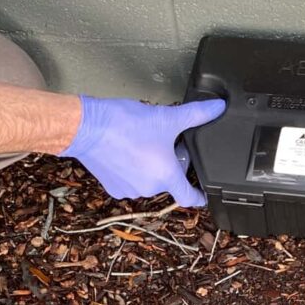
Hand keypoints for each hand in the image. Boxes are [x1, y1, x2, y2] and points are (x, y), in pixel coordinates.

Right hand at [62, 97, 224, 206]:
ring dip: (152, 167)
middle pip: (169, 182)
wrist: (86, 128)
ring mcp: (129, 190)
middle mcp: (148, 188)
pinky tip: (129, 151)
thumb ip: (196, 114)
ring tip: (146, 143)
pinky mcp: (112, 187)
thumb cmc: (124, 124)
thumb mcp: (167, 116)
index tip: (205, 194)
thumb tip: (218, 107)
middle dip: (172, 165)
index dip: (200, 196)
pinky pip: (130, 181)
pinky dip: (133, 170)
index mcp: (166, 176)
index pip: (189, 197)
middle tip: (168, 143)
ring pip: (149, 180)